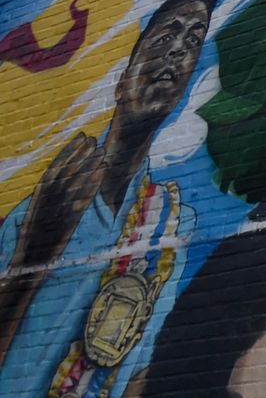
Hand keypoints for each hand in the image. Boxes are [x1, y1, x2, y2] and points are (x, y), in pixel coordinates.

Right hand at [11, 132, 103, 270]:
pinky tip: (101, 175)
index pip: (55, 167)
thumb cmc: (35, 236)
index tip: (81, 138)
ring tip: (101, 152)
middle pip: (65, 171)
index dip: (69, 151)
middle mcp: (47, 199)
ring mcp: (57, 209)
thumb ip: (49, 196)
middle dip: (79, 154)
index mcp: (39, 195)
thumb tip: (59, 182)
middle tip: (94, 139)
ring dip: (88, 166)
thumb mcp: (38, 212)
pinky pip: (80, 199)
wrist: (31, 259)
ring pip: (74, 182)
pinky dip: (91, 186)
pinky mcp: (68, 220)